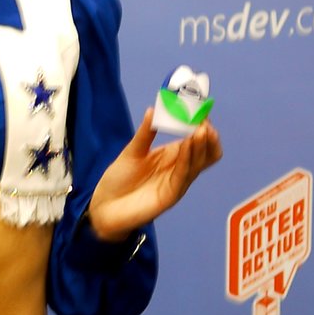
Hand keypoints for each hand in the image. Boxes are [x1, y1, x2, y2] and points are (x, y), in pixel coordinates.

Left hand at [87, 109, 221, 243]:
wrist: (105, 206)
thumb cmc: (119, 179)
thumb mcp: (133, 151)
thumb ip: (145, 133)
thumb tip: (153, 109)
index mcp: (174, 155)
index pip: (196, 138)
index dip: (200, 124)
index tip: (200, 108)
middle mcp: (180, 167)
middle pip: (207, 152)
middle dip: (208, 136)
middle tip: (204, 121)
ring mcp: (178, 182)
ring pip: (199, 162)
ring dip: (201, 145)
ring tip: (201, 129)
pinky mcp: (171, 195)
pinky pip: (184, 175)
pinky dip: (188, 159)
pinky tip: (187, 144)